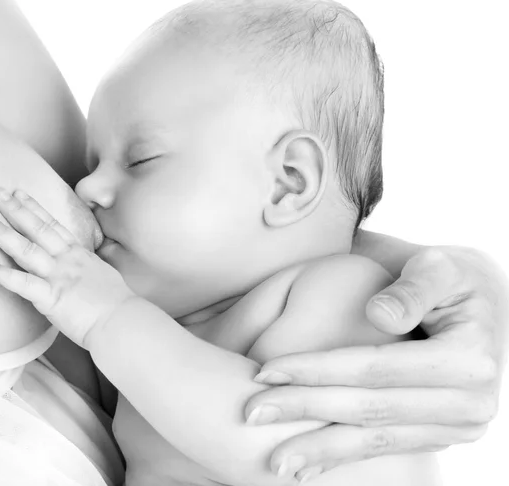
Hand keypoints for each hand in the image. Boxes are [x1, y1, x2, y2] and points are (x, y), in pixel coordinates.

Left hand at [0, 188, 134, 348]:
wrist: (123, 321)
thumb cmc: (117, 304)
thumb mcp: (104, 275)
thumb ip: (88, 267)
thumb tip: (85, 266)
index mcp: (80, 255)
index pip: (54, 225)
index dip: (35, 208)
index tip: (20, 193)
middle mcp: (67, 260)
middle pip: (38, 229)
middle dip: (15, 209)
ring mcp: (59, 277)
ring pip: (26, 249)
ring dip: (1, 233)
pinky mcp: (51, 297)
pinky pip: (23, 284)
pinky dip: (3, 275)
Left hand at [245, 246, 507, 479]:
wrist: (481, 305)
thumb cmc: (452, 278)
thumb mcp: (441, 267)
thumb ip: (416, 286)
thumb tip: (380, 315)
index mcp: (468, 360)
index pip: (376, 367)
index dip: (317, 369)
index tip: (266, 370)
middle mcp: (467, 404)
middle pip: (368, 409)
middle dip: (305, 411)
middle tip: (251, 412)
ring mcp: (455, 427)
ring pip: (374, 440)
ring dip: (320, 449)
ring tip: (274, 460)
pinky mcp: (438, 434)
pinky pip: (386, 448)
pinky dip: (345, 458)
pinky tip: (309, 469)